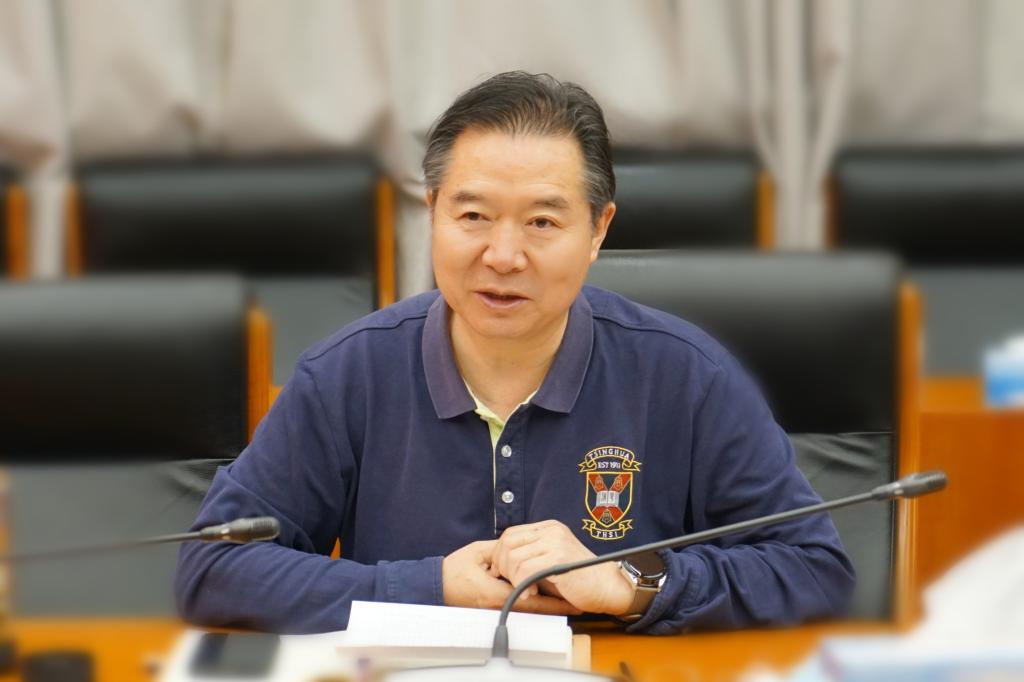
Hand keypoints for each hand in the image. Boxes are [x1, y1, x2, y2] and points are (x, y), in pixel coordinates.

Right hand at [441, 539, 580, 614]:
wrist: (436, 586)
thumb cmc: (454, 570)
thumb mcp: (479, 552)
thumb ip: (502, 549)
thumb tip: (522, 546)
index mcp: (495, 592)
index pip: (532, 597)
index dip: (554, 599)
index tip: (572, 598)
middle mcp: (498, 604)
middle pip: (534, 608)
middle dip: (556, 605)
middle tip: (578, 601)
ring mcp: (496, 608)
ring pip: (528, 609)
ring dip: (547, 605)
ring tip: (567, 600)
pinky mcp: (494, 607)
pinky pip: (519, 606)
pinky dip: (533, 602)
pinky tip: (544, 597)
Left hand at [488, 520, 634, 615]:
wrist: (608, 587)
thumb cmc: (579, 579)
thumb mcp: (551, 560)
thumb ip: (530, 556)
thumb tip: (499, 564)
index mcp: (549, 527)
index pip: (511, 533)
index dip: (500, 554)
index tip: (501, 572)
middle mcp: (551, 530)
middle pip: (508, 542)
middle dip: (503, 566)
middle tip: (511, 583)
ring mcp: (556, 542)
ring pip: (514, 557)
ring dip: (514, 578)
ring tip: (526, 590)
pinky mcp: (559, 557)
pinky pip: (526, 569)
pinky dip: (522, 585)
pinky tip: (531, 593)